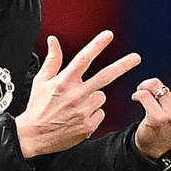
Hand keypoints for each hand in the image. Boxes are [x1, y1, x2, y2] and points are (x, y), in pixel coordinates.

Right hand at [16, 31, 141, 158]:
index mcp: (64, 82)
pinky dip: (92, 113)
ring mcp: (84, 111)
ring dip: (93, 98)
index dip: (97, 45)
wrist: (34, 135)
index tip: (108, 35)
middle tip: (136, 57)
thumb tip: (53, 40)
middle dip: (122, 65)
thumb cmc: (37, 107)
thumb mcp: (41, 81)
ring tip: (76, 105)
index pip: (83, 59)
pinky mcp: (89, 125)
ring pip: (101, 97)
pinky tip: (78, 116)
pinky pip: (99, 113)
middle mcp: (76, 95)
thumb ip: (52, 60)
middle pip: (105, 76)